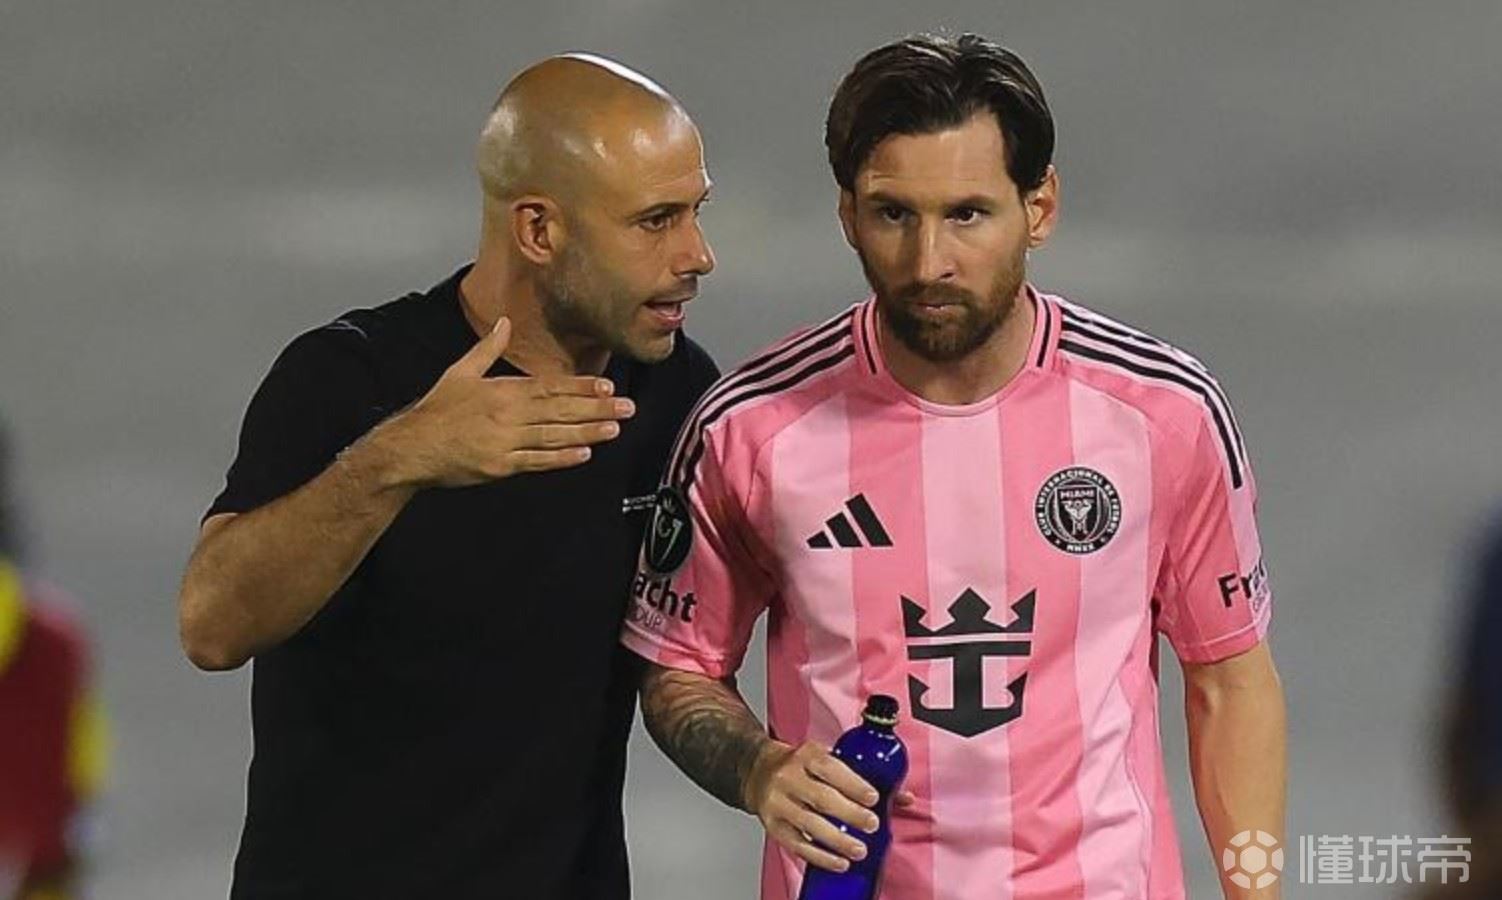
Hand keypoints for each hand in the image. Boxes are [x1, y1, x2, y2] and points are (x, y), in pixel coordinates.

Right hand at [374, 317, 635, 486]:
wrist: (412, 447)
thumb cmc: (436, 411)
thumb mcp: (460, 372)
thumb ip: (487, 348)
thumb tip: (504, 323)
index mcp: (501, 391)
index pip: (549, 386)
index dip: (580, 386)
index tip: (606, 386)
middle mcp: (508, 415)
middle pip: (559, 410)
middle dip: (595, 408)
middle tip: (626, 407)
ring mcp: (506, 442)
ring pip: (554, 435)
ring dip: (587, 432)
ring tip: (614, 428)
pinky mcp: (501, 466)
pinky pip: (537, 461)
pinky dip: (562, 458)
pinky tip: (584, 454)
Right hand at [742, 740, 914, 872]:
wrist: (758, 771)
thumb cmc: (800, 766)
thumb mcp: (827, 760)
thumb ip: (863, 777)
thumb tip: (902, 797)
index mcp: (806, 756)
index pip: (830, 768)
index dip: (852, 784)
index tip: (872, 797)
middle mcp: (789, 777)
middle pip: (821, 797)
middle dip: (849, 813)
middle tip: (872, 824)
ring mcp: (778, 802)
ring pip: (809, 823)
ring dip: (837, 840)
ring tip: (859, 849)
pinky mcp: (774, 826)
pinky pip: (797, 844)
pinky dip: (819, 856)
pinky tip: (838, 862)